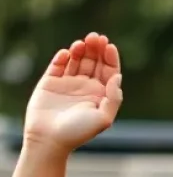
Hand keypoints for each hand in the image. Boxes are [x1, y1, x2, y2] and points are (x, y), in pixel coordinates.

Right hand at [24, 33, 122, 152]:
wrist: (50, 139)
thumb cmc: (79, 132)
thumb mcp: (104, 118)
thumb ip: (113, 98)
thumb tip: (117, 77)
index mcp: (101, 96)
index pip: (109, 72)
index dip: (110, 58)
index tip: (109, 46)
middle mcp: (86, 88)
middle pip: (94, 63)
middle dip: (97, 49)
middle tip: (96, 37)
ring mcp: (69, 84)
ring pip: (77, 60)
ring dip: (81, 49)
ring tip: (84, 42)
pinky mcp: (51, 81)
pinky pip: (58, 64)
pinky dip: (63, 56)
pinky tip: (68, 53)